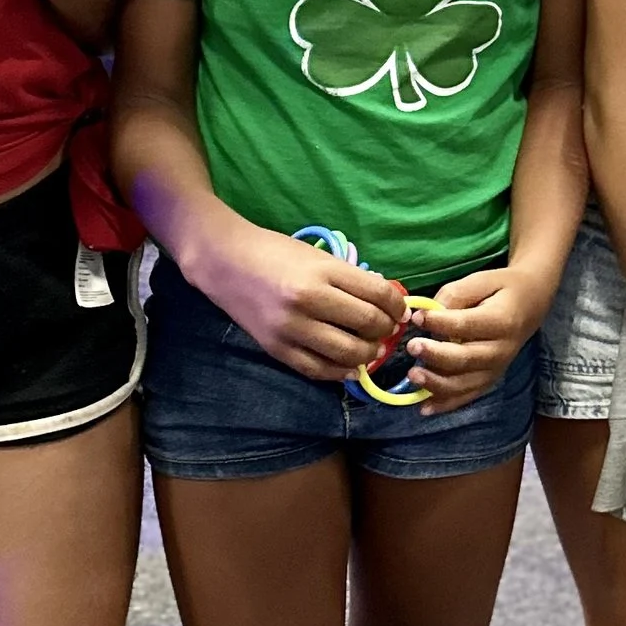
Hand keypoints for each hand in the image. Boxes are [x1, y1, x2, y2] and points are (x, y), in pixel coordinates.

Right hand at [192, 223, 406, 382]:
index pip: (378, 294)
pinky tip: (350, 366)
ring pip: (349, 354)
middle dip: (387, 330)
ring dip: (369, 354)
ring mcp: (291, 329)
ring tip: (370, 347)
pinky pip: (319, 370)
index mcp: (322, 272)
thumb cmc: (275, 253)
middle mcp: (308, 301)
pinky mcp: (277, 349)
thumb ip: (351, 279)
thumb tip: (387, 301)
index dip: (397, 306)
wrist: (225, 262)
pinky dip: (341, 372)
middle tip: (387, 329)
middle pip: (368, 325)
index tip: (400, 311)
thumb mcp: (318, 256)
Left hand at [403, 265, 543, 412]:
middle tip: (412, 347)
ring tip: (413, 376)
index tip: (417, 317)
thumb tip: (428, 316)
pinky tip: (425, 408)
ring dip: (437, 384)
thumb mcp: (481, 280)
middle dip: (436, 355)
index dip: (440, 322)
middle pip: (466, 358)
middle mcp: (502, 350)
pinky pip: (468, 396)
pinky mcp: (490, 380)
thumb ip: (455, 296)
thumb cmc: (501, 289)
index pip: (467, 324)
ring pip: (465, 384)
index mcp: (502, 321)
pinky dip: (446, 404)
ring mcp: (497, 369)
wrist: (530, 303)